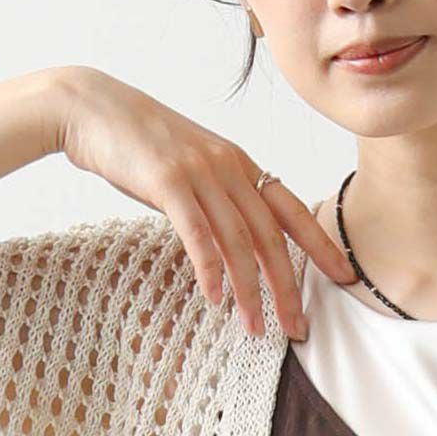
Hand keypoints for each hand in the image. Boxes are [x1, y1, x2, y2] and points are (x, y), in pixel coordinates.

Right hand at [51, 66, 355, 338]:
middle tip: (299, 327)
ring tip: (256, 328)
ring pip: (239, 241)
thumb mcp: (190, 167)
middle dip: (289, 286)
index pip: (293, 209)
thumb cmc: (137, 143)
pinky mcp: (168, 181)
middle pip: (272, 235)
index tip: (344, 277)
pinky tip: (216, 298)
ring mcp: (200, 173)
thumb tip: (231, 239)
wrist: (92, 107)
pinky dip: (210, 269)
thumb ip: (215, 197)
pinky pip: (198, 232)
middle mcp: (229, 167)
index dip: (321, 245)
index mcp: (240, 164)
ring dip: (250, 290)